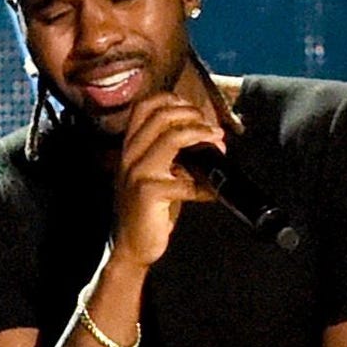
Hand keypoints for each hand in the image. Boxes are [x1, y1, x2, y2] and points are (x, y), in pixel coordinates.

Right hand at [111, 93, 225, 267]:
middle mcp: (129, 154)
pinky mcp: (147, 192)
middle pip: (160, 115)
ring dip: (200, 136)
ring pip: (171, 138)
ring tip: (217, 144)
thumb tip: (213, 140)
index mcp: (130, 146)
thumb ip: (177, 156)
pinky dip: (205, 185)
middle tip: (212, 129)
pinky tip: (212, 192)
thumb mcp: (158, 174)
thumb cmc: (150, 210)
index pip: (145, 106)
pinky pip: (184, 181)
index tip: (195, 111)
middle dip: (192, 115)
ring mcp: (137, 172)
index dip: (173, 101)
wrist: (132, 246)